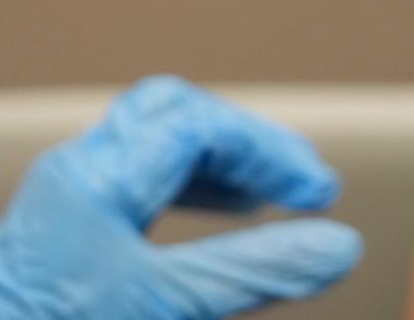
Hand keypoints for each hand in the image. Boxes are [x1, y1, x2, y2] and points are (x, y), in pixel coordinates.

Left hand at [0, 75, 360, 318]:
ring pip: (158, 133)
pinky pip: (143, 166)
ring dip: (222, 156)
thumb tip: (338, 246)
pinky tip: (227, 205)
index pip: (195, 126)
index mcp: (100, 178)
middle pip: (176, 112)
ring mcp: (75, 182)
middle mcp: (82, 165)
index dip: (266, 150)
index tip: (317, 193)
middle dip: (246, 140)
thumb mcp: (167, 303)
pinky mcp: (75, 207)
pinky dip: (194, 177)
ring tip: (274, 191)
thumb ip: (253, 270)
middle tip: (302, 180)